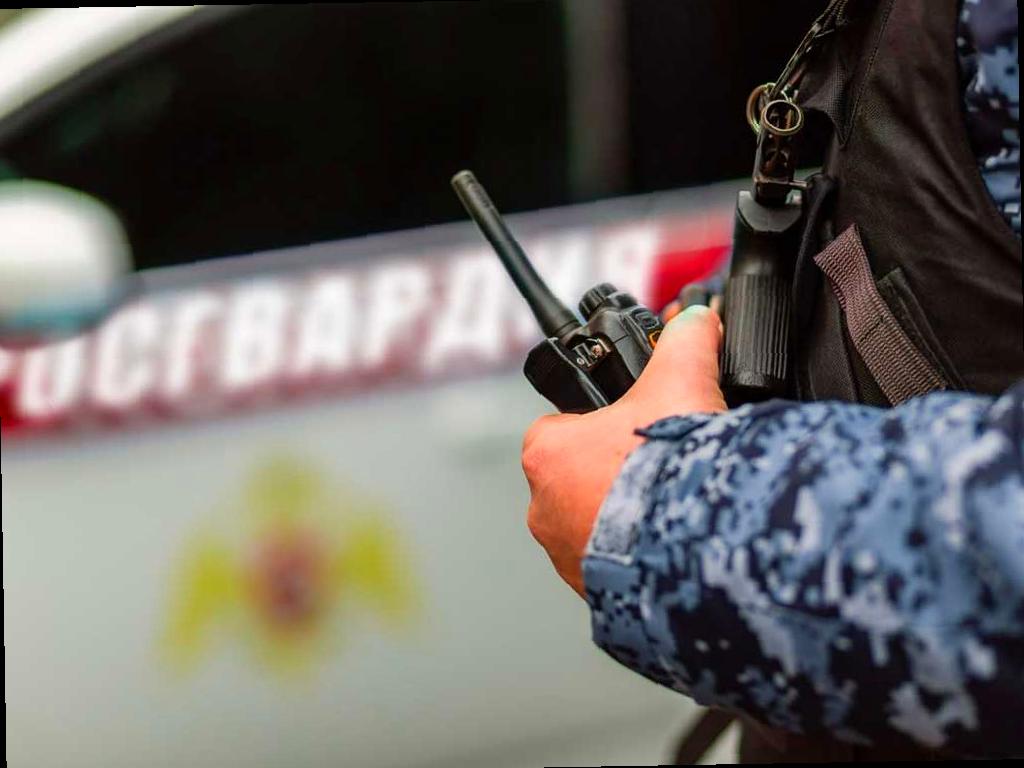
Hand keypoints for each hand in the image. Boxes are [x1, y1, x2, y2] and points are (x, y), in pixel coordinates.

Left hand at [522, 305, 726, 595]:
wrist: (697, 548)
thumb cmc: (672, 467)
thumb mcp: (681, 381)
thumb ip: (684, 341)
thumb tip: (696, 318)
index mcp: (548, 454)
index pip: (560, 428)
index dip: (598, 422)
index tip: (630, 425)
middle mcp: (544, 509)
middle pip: (578, 478)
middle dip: (615, 472)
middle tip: (659, 465)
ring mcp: (567, 557)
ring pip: (594, 526)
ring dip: (627, 518)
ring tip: (671, 504)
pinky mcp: (596, 594)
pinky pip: (614, 569)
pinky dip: (639, 557)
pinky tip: (673, 541)